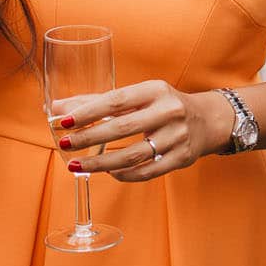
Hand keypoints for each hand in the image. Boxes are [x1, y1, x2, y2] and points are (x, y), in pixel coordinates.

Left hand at [53, 80, 233, 181]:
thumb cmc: (163, 105)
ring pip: (132, 155)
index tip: (64, 122)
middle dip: (89, 138)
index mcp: (155, 90)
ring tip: (77, 165)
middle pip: (121, 128)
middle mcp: (169, 111)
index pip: (116, 101)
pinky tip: (108, 173)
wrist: (208, 120)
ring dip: (100, 163)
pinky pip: (147, 171)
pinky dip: (124, 175)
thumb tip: (57, 108)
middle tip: (66, 144)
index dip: (88, 112)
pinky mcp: (182, 157)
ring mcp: (177, 136)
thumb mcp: (138, 96)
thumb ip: (98, 102)